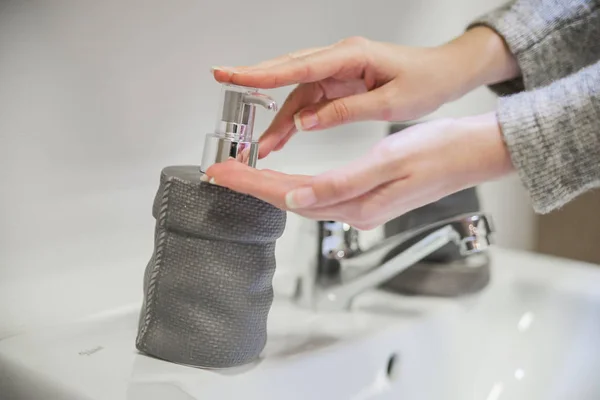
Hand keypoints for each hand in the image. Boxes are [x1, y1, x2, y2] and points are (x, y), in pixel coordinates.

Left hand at [205, 113, 513, 228]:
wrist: (469, 154)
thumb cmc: (437, 152)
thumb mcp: (388, 161)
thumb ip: (341, 184)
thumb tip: (295, 198)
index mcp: (356, 204)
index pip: (289, 194)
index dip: (252, 184)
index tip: (223, 174)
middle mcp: (354, 211)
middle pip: (289, 199)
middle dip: (252, 186)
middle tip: (221, 172)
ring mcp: (360, 207)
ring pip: (301, 198)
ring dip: (269, 186)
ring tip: (242, 174)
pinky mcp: (366, 198)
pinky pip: (318, 195)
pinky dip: (293, 185)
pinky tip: (284, 179)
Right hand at [212, 27, 518, 158]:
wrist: (445, 74)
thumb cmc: (425, 81)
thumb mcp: (389, 102)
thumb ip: (345, 111)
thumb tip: (306, 122)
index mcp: (352, 56)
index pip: (298, 65)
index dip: (262, 72)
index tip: (232, 74)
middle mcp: (340, 58)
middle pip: (289, 70)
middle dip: (254, 81)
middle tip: (223, 83)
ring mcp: (338, 70)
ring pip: (296, 91)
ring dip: (278, 118)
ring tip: (262, 147)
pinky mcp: (340, 82)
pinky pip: (310, 100)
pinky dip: (295, 119)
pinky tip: (284, 136)